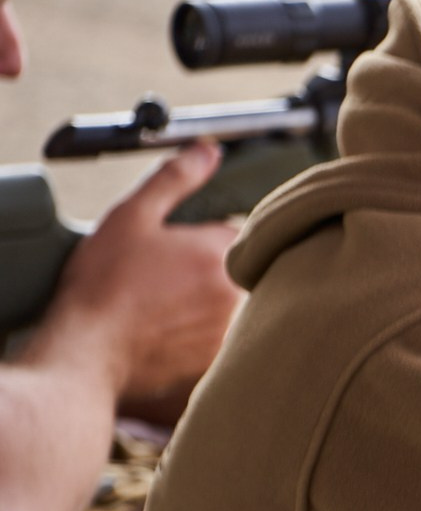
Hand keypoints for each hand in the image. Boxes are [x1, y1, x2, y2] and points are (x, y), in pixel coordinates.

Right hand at [48, 142, 242, 412]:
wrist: (89, 348)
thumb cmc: (104, 283)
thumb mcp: (132, 216)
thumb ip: (175, 179)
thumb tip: (208, 150)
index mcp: (222, 251)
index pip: (236, 233)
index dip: (203, 239)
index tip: (176, 252)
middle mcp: (237, 291)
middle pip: (241, 270)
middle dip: (212, 271)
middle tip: (166, 283)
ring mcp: (231, 328)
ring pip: (235, 306)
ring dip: (210, 304)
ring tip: (167, 308)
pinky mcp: (222, 360)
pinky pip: (226, 340)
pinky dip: (205, 335)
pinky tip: (172, 333)